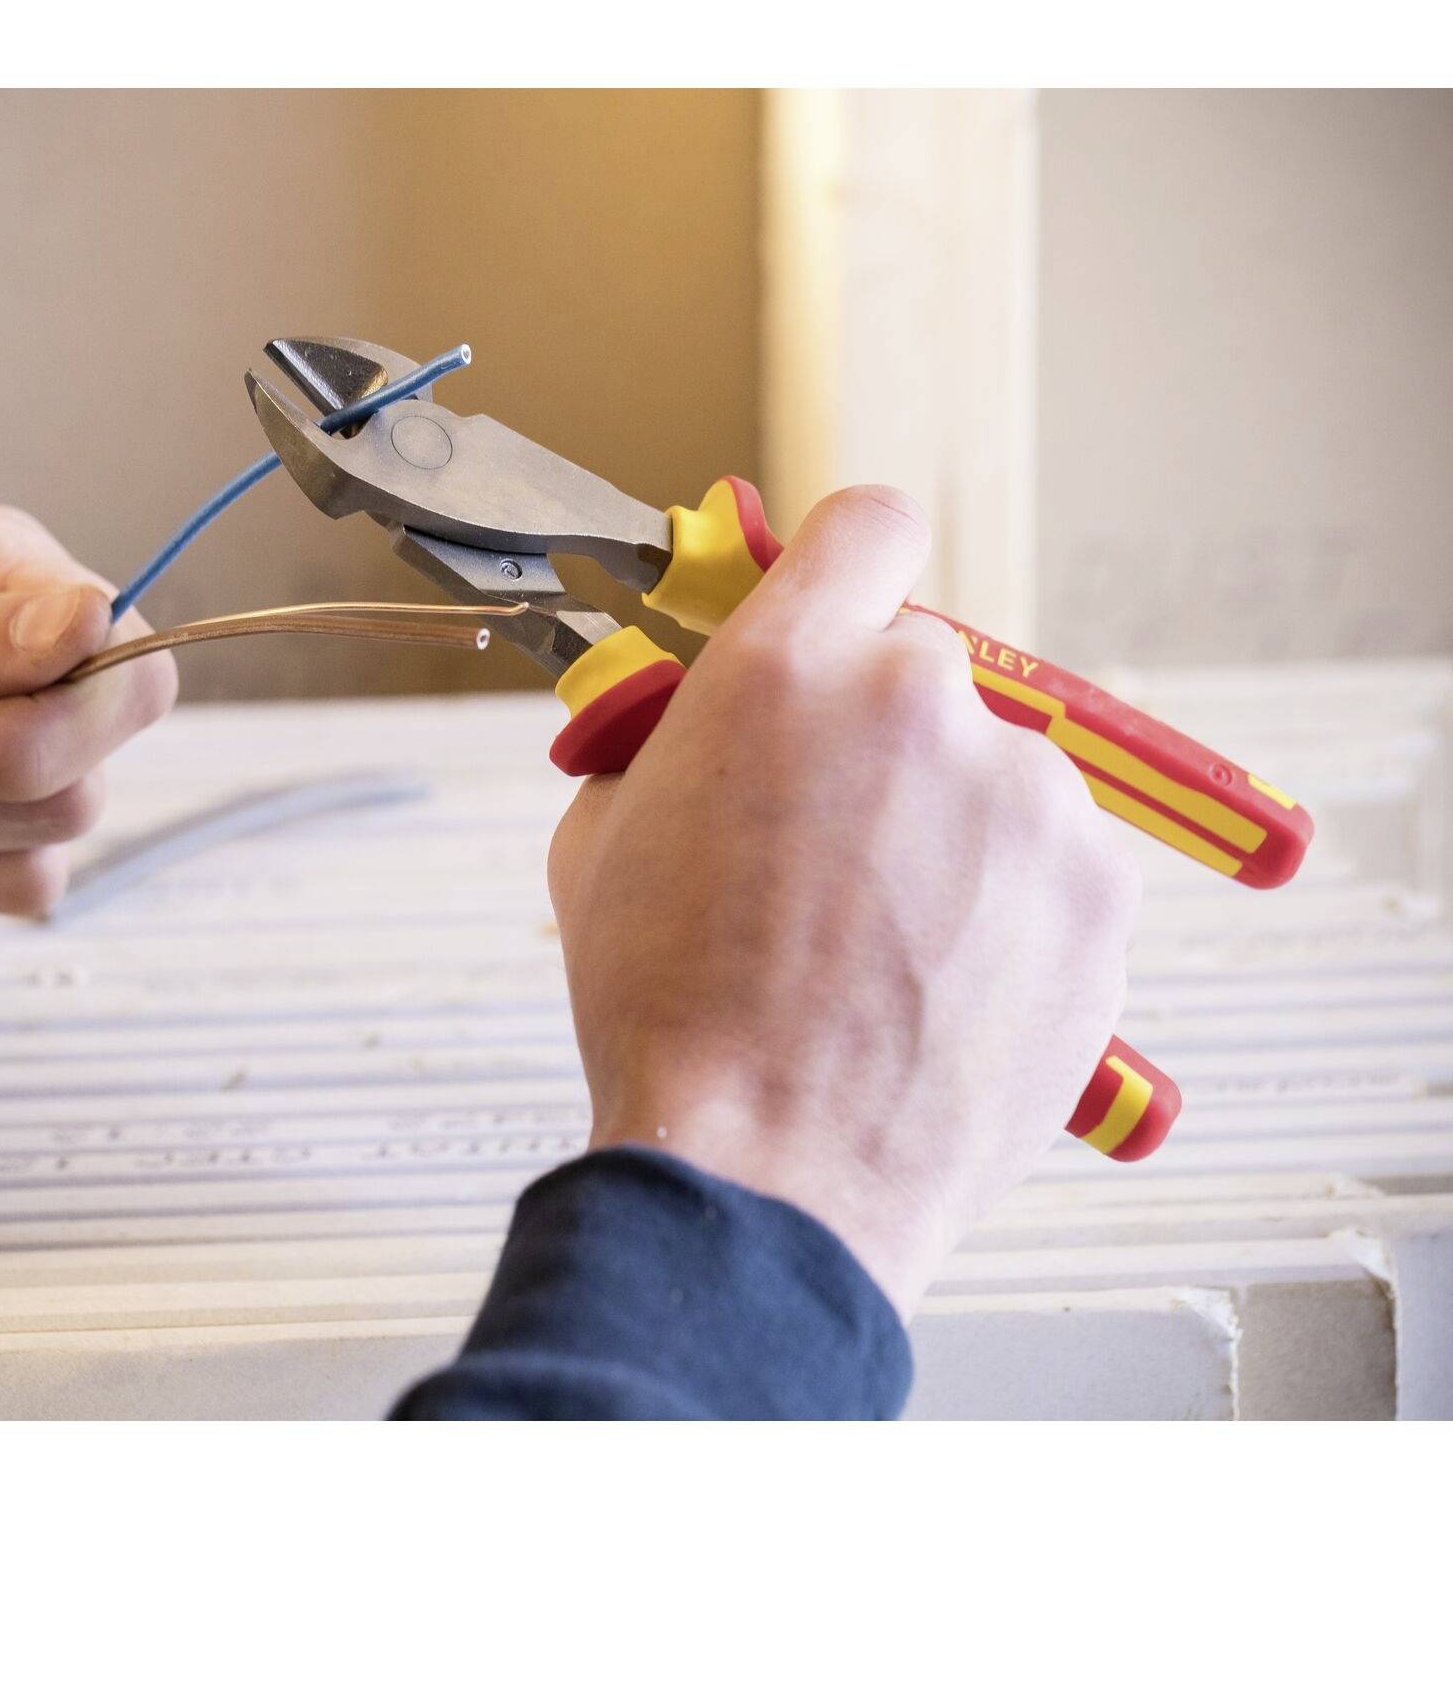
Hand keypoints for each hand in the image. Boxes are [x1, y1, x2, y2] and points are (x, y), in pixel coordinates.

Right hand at [545, 486, 1139, 1315]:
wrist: (767, 1176)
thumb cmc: (670, 1013)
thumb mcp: (603, 835)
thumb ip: (669, 732)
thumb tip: (702, 705)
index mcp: (786, 668)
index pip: (865, 526)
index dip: (846, 567)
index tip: (839, 611)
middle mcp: (921, 703)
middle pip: (924, 665)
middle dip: (880, 733)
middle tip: (831, 836)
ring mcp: (1027, 797)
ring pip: (995, 769)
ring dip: (950, 825)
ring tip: (882, 944)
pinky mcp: (1098, 892)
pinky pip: (1054, 859)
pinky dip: (1010, 905)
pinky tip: (938, 984)